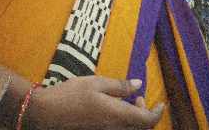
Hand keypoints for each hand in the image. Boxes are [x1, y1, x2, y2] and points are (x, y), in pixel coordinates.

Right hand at [28, 76, 163, 129]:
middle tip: (138, 97)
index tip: (161, 103)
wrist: (47, 113)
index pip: (147, 120)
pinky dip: (122, 121)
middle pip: (140, 128)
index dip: (157, 112)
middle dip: (145, 113)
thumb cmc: (71, 95)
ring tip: (126, 102)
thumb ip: (119, 86)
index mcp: (117, 116)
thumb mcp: (96, 83)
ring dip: (134, 118)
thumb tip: (138, 85)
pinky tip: (113, 109)